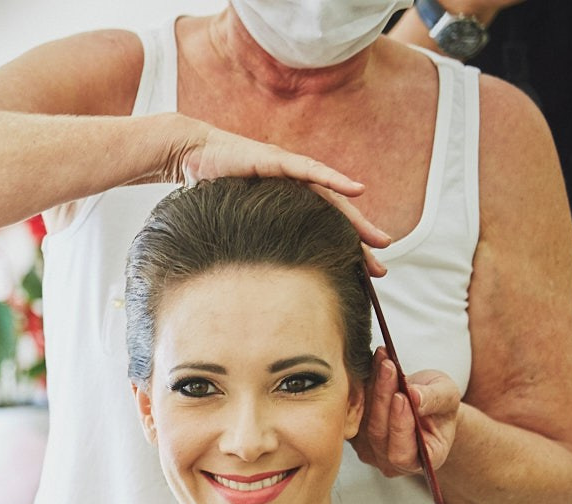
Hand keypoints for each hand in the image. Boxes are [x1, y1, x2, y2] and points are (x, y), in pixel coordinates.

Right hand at [164, 118, 391, 274]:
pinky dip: (335, 179)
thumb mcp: (236, 224)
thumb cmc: (210, 189)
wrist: (191, 154)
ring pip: (333, 199)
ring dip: (358, 220)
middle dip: (359, 244)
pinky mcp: (278, 160)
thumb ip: (251, 243)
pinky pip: (312, 171)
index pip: (322, 231)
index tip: (361, 278)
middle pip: (336, 219)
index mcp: (289, 208)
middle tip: (380, 270)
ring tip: (379, 240)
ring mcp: (290, 173)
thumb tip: (252, 281)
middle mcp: (296, 190)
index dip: (342, 253)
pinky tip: (356, 189)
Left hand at [354, 347, 459, 481]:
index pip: (402, 452)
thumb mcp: (448, 397)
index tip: (401, 396)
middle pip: (378, 433)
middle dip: (383, 397)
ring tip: (382, 360)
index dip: (400, 425)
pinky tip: (371, 364)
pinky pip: (354, 412)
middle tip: (388, 367)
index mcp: (422, 461)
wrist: (423, 404)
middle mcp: (391, 463)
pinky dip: (363, 387)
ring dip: (372, 387)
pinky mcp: (354, 434)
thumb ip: (435, 399)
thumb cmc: (440, 406)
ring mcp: (369, 451)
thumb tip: (414, 396)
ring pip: (363, 421)